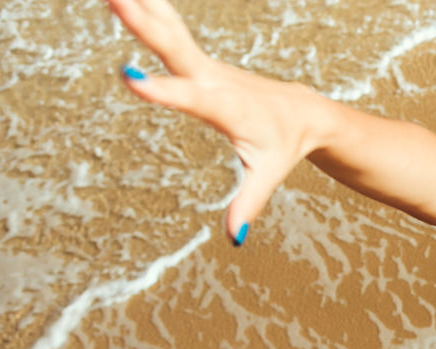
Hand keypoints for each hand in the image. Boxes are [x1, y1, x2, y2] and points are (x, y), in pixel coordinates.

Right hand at [108, 0, 316, 242]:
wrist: (304, 113)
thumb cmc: (284, 145)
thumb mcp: (267, 175)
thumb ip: (248, 204)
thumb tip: (234, 238)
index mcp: (226, 105)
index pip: (190, 97)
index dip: (161, 90)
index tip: (130, 77)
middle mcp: (213, 79)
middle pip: (175, 48)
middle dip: (145, 25)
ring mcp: (206, 66)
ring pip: (171, 30)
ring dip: (143, 7)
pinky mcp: (200, 61)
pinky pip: (171, 30)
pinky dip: (151, 10)